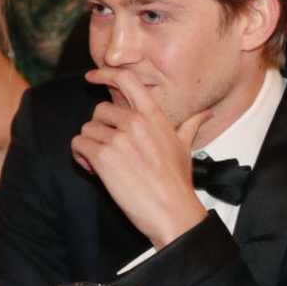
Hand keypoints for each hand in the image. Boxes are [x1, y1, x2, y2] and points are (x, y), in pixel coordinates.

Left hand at [71, 68, 210, 247]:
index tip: (92, 76)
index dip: (105, 74)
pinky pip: (78, 145)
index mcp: (153, 115)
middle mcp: (134, 122)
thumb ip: (191, 124)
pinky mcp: (103, 156)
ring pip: (87, 129)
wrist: (172, 211)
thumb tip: (207, 113)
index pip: (126, 80)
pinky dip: (80, 157)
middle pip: (99, 110)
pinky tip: (94, 171)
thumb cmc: (178, 182)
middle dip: (100, 130)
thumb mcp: (185, 147)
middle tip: (108, 150)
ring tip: (103, 164)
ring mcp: (118, 138)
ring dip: (89, 146)